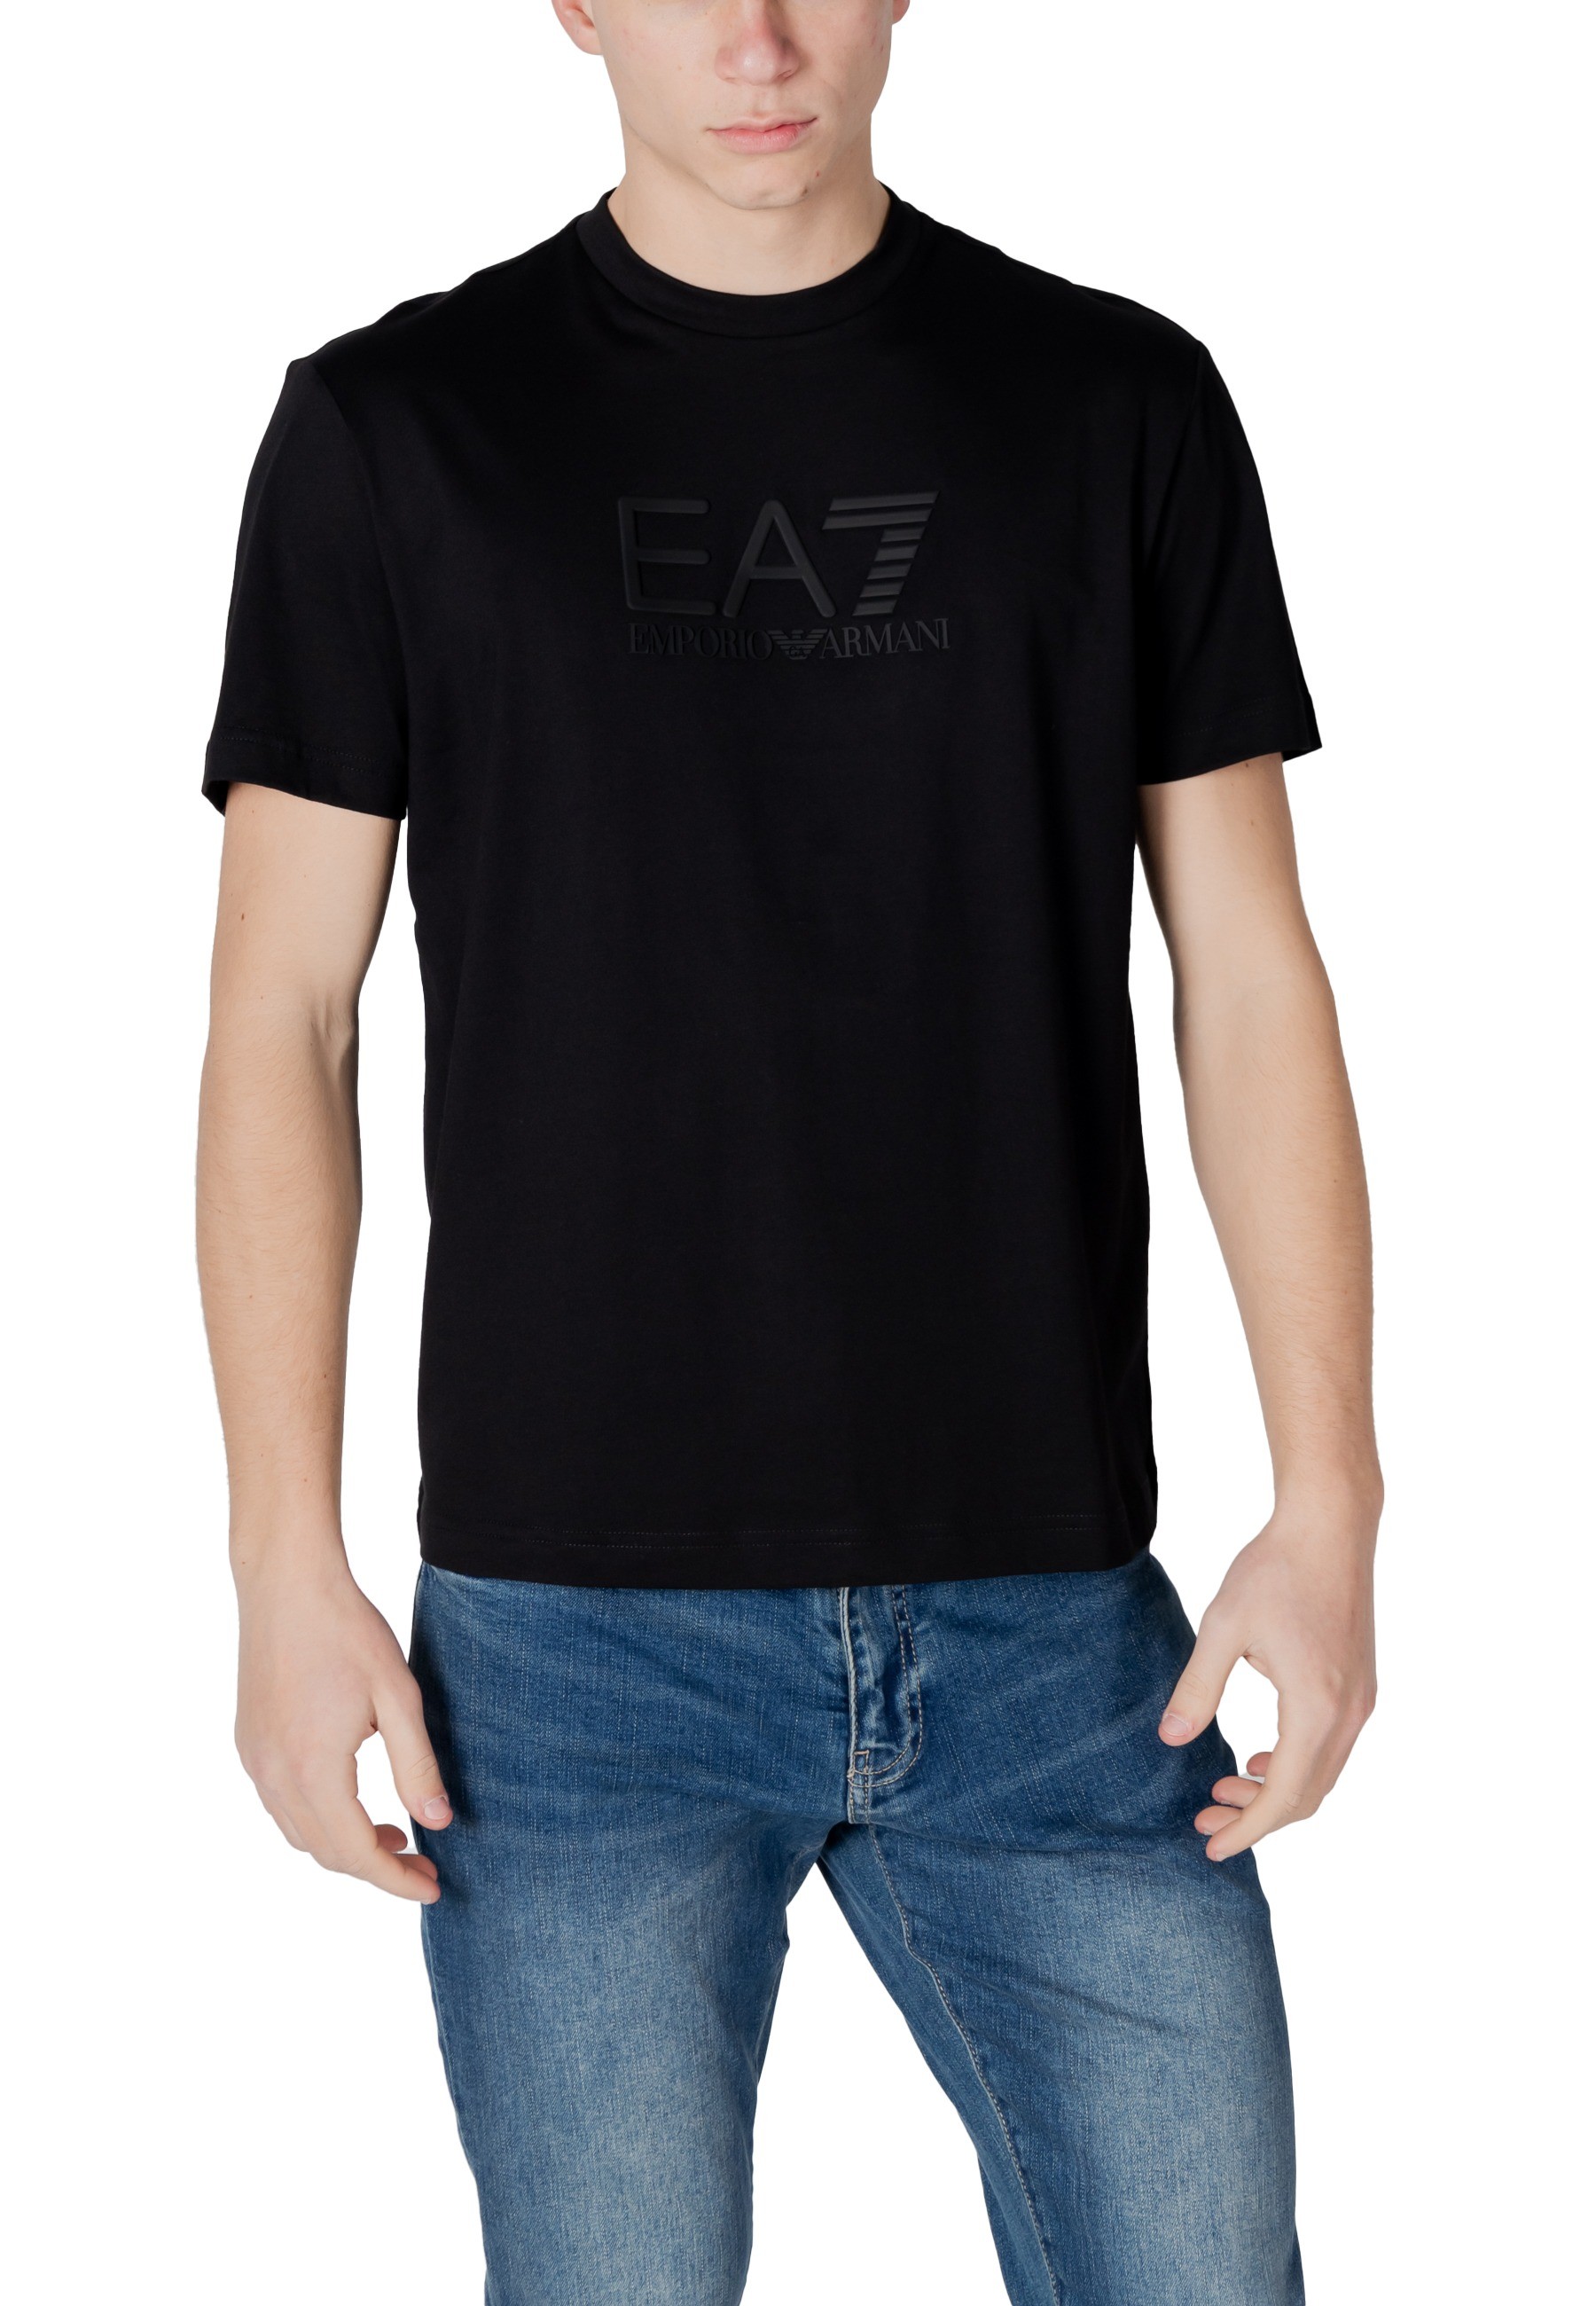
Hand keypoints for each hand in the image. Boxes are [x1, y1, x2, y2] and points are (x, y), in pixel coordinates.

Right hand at [234, 1549, 450, 1901]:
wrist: (287, 1584)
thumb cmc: (348, 1631)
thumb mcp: (399, 1696)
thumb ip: (417, 1765)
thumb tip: (438, 1822)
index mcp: (314, 1770)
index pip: (357, 1853)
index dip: (396, 1879)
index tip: (434, 1888)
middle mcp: (275, 1776)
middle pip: (326, 1853)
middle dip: (376, 1868)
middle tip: (423, 1864)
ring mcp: (255, 1760)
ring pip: (300, 1833)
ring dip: (345, 1846)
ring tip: (394, 1834)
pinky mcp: (248, 1743)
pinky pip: (281, 1805)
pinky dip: (318, 1819)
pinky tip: (351, 1799)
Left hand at [1158, 1502, 1376, 1859]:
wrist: (1331, 1526)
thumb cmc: (1275, 1570)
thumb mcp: (1223, 1626)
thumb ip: (1197, 1688)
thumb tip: (1171, 1740)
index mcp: (1316, 1707)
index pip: (1283, 1796)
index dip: (1247, 1829)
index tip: (1212, 1848)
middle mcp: (1350, 1714)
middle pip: (1307, 1796)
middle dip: (1256, 1818)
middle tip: (1204, 1819)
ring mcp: (1362, 1701)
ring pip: (1322, 1775)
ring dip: (1276, 1792)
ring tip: (1223, 1787)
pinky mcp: (1361, 1685)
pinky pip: (1331, 1748)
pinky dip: (1296, 1766)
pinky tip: (1257, 1757)